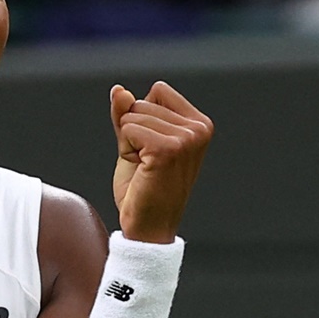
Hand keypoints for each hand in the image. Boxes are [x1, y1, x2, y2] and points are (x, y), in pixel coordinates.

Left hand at [110, 81, 212, 243]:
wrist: (148, 227)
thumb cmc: (143, 187)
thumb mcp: (134, 142)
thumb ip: (126, 113)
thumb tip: (119, 90)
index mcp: (200, 124)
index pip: (158, 91)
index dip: (142, 117)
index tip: (150, 148)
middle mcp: (199, 129)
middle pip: (142, 101)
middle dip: (132, 131)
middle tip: (146, 163)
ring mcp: (187, 139)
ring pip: (132, 115)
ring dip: (128, 143)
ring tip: (145, 168)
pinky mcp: (168, 149)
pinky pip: (128, 129)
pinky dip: (125, 149)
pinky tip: (142, 170)